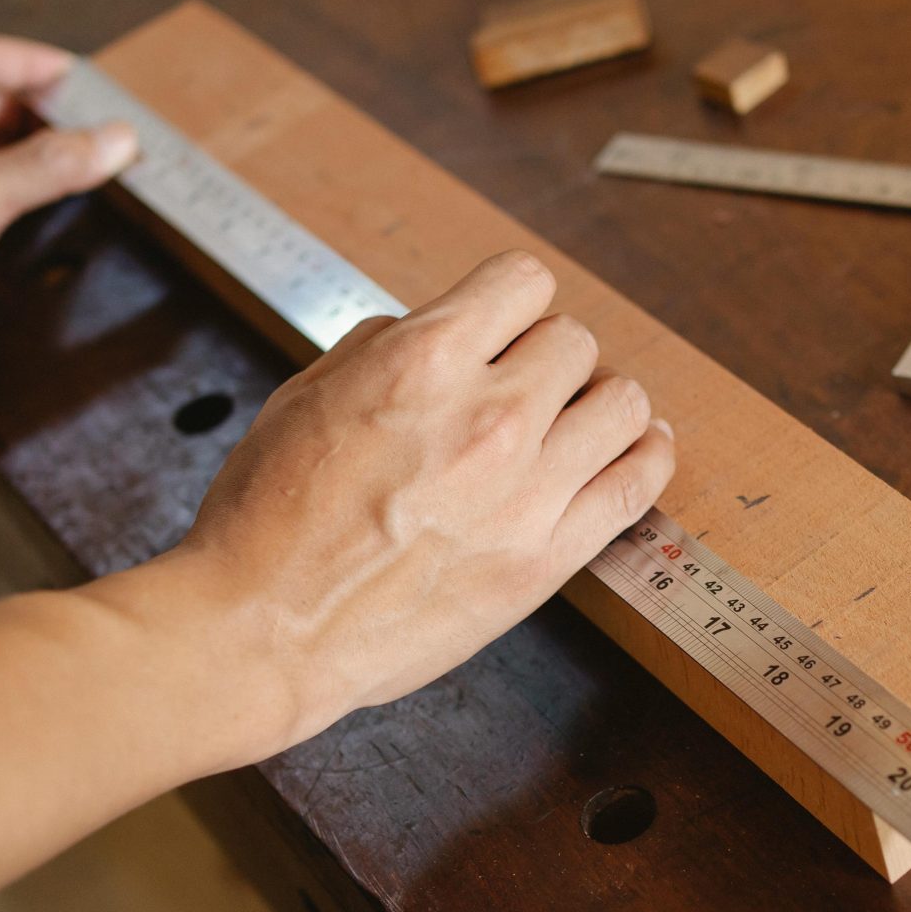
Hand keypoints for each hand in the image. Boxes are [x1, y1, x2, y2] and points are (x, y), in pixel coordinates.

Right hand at [167, 251, 677, 753]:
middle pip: (574, 342)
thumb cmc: (268, 518)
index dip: (510, 304)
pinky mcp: (546, 556)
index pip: (523, 281)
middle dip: (545, 358)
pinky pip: (636, 484)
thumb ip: (382, 348)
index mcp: (422, 360)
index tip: (503, 329)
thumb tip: (434, 331)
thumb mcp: (306, 395)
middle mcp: (488, 414)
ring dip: (600, 402)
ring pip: (624, 402)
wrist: (264, 630)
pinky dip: (646, 457)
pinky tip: (636, 450)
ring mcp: (526, 489)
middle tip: (523, 392)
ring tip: (579, 421)